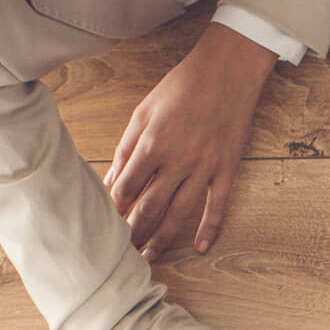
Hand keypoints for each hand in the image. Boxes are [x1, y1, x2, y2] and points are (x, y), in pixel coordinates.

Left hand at [104, 22, 277, 259]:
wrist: (226, 72)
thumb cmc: (181, 88)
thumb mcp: (144, 112)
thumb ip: (127, 148)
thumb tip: (113, 180)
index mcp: (152, 144)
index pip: (127, 188)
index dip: (114, 211)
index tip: (103, 228)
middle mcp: (178, 160)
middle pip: (151, 206)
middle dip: (134, 232)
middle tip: (120, 255)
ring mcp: (205, 168)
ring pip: (181, 212)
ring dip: (163, 238)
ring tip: (149, 257)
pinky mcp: (227, 170)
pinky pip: (218, 206)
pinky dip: (209, 228)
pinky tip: (199, 247)